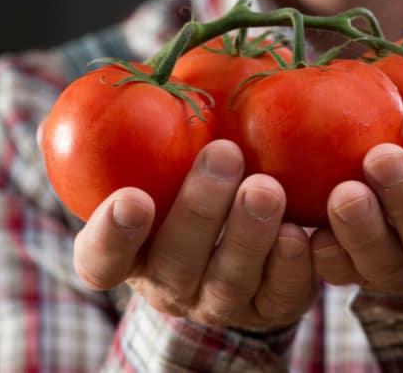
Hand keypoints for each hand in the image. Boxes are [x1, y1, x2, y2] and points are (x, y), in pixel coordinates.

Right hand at [69, 140, 316, 330]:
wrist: (238, 246)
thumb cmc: (185, 187)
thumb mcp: (155, 165)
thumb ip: (134, 135)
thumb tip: (114, 92)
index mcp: (129, 253)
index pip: (101, 259)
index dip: (112, 236)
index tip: (132, 198)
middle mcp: (170, 285)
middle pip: (176, 261)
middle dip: (200, 208)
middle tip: (225, 154)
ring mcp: (219, 303)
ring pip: (230, 281)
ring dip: (249, 233)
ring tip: (267, 187)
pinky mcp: (269, 310)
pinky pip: (280, 295)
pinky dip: (292, 265)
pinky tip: (301, 232)